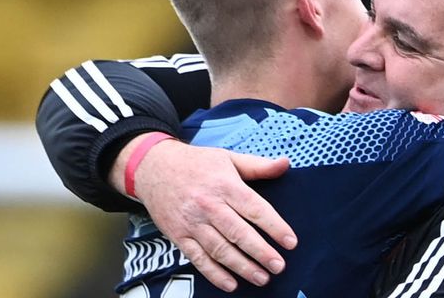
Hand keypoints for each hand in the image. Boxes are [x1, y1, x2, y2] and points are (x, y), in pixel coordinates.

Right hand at [117, 137, 296, 291]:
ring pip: (220, 250)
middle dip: (261, 252)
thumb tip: (285, 163)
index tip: (291, 242)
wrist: (152, 167)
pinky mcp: (179, 235)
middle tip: (279, 266)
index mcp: (226, 185)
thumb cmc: (196, 163)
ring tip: (262, 278)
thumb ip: (258, 166)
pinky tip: (231, 284)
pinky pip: (198, 258)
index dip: (275, 227)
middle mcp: (209, 205)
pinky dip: (214, 274)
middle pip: (239, 233)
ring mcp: (192, 223)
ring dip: (242, 267)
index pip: (255, 208)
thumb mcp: (228, 158)